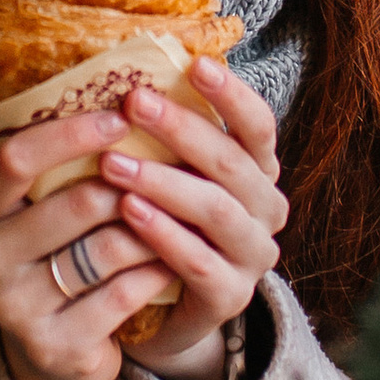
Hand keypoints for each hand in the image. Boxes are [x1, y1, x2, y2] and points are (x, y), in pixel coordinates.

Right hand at [0, 105, 173, 379]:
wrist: (56, 350)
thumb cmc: (59, 255)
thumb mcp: (45, 206)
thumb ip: (65, 161)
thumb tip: (129, 89)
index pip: (14, 159)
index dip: (71, 134)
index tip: (121, 117)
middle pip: (74, 203)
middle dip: (132, 183)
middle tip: (174, 169)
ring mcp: (13, 308)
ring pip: (106, 248)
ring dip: (153, 227)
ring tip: (181, 212)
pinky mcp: (53, 345)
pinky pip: (122, 294)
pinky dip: (154, 271)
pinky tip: (172, 259)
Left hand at [88, 60, 284, 379]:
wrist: (159, 314)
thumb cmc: (160, 225)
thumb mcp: (168, 175)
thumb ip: (162, 137)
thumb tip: (125, 74)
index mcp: (257, 172)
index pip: (258, 126)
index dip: (232, 95)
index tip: (195, 65)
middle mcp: (266, 210)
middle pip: (231, 163)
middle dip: (181, 129)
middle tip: (134, 103)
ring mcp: (252, 256)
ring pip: (216, 210)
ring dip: (164, 181)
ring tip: (113, 163)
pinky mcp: (230, 297)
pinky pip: (198, 261)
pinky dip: (163, 234)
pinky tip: (129, 212)